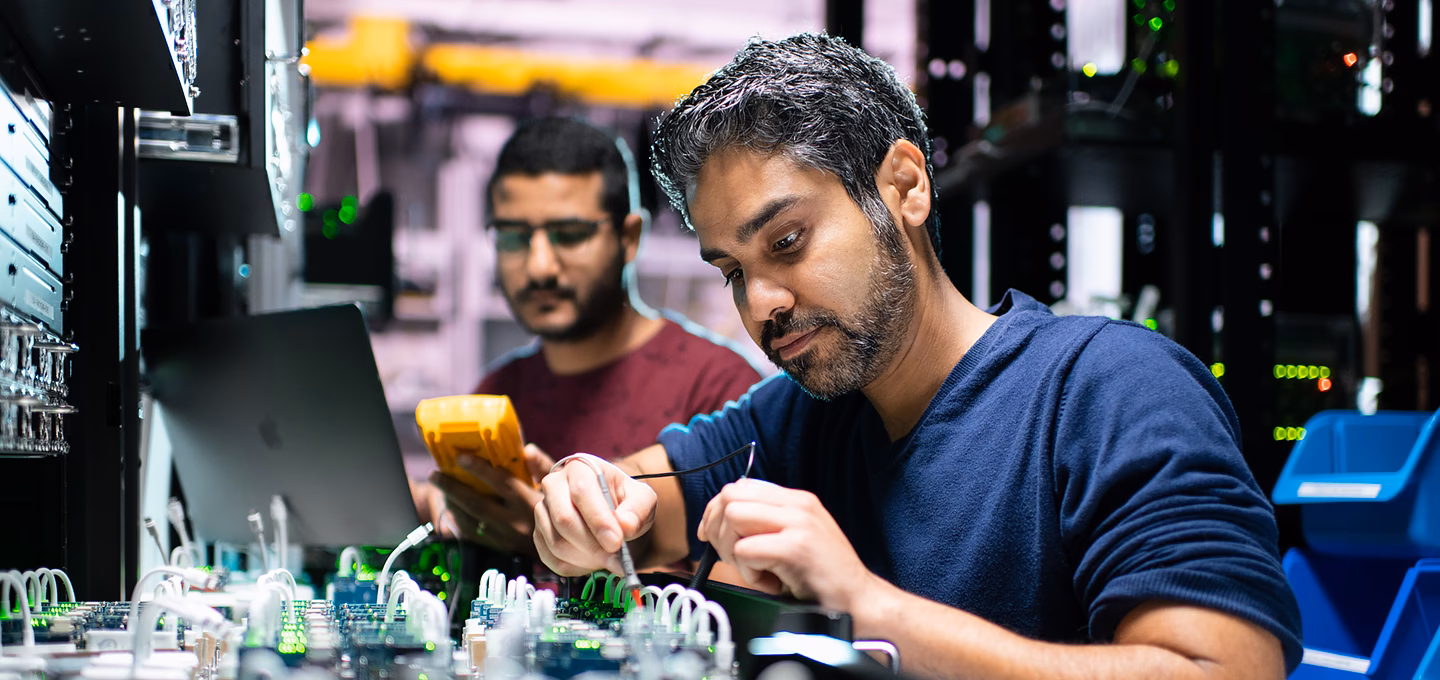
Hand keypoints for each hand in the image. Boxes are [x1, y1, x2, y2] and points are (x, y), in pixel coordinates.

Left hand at [429, 443, 551, 553]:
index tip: (461, 457)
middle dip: (453, 487)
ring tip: (441, 486)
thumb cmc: (560, 506)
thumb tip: (527, 449)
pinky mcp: (499, 548)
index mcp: (530, 501)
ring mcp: (505, 537)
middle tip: (436, 473)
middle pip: (477, 503)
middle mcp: (516, 521)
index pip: (501, 482)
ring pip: (470, 520)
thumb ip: (542, 466)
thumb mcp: (558, 484)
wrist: (565, 544)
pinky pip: (472, 534)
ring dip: (452, 502)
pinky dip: (458, 519)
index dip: (479, 469)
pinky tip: (452, 506)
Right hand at [533, 455, 656, 575]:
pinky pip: (551, 558)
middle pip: (564, 519)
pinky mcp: (539, 535)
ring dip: (586, 559)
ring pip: (556, 542)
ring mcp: (543, 511)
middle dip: (592, 545)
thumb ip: (638, 511)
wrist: (612, 508)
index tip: (617, 542)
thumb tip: (625, 526)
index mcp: (580, 468)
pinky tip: (594, 562)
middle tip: (616, 560)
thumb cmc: (624, 500)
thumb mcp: (642, 499)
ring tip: (609, 560)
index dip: (598, 520)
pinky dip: (575, 567)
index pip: (582, 492)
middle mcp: (554, 485)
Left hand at [697, 479, 872, 610]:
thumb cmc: (824, 578)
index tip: (712, 535)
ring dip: (733, 551)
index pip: (739, 486)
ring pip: (733, 517)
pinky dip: (749, 574)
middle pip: (730, 496)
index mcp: (796, 500)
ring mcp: (799, 523)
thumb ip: (767, 524)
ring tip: (758, 571)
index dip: (717, 511)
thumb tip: (720, 522)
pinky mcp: (796, 547)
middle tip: (734, 558)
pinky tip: (771, 583)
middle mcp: (798, 504)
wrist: (860, 602)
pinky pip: (745, 550)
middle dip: (719, 530)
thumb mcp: (796, 539)